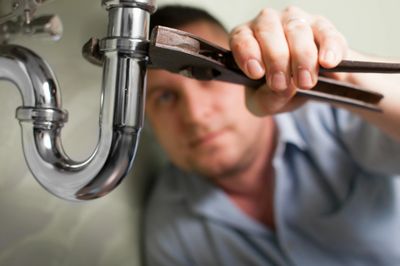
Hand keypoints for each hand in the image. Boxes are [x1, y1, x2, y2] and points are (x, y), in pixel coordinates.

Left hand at [230, 6, 347, 114]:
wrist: (306, 90)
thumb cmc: (276, 90)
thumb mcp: (264, 102)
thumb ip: (266, 99)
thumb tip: (285, 87)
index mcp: (247, 38)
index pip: (241, 38)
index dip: (248, 54)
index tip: (257, 73)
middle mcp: (268, 23)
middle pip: (269, 31)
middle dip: (276, 59)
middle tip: (281, 84)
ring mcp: (296, 21)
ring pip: (297, 30)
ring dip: (302, 58)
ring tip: (304, 82)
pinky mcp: (323, 28)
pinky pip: (327, 33)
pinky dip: (328, 48)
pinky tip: (327, 63)